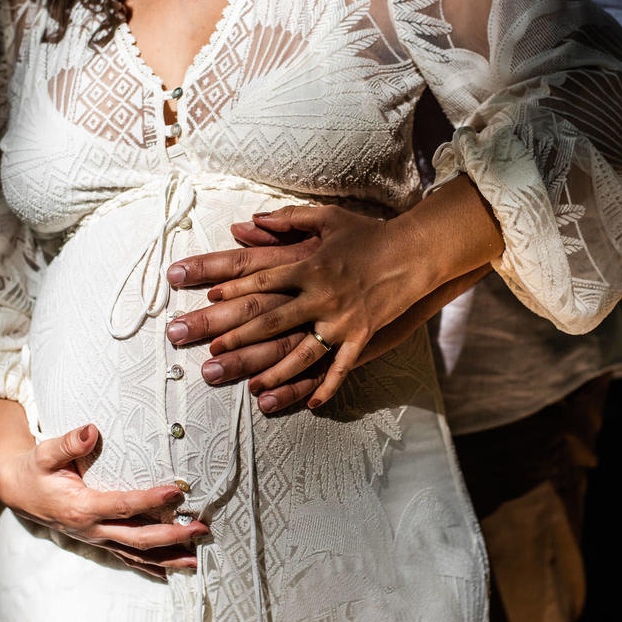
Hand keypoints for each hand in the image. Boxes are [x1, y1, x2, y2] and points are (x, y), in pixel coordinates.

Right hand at [0, 401, 207, 578]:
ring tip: (195, 556)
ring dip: (167, 556)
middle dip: (171, 535)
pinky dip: (151, 565)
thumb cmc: (36, 469)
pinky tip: (171, 569)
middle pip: (136, 536)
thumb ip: (69, 442)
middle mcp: (91, 528)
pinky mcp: (99, 540)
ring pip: (136, 554)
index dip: (150, 500)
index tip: (177, 491)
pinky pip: (128, 558)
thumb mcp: (45, 452)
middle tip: (200, 528)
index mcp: (80, 506)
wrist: (19, 491)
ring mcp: (96, 538)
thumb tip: (92, 429)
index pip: (122, 505)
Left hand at [167, 217, 490, 411]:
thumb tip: (249, 221)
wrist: (413, 252)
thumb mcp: (326, 217)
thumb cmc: (366, 234)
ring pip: (301, 351)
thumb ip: (286, 219)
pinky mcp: (361, 337)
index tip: (207, 299)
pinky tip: (309, 404)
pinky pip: (340, 367)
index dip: (232, 290)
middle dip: (238, 338)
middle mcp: (321, 295)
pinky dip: (325, 386)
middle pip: (270, 320)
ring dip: (273, 370)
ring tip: (249, 386)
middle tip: (211, 353)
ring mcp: (341, 320)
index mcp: (308, 265)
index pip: (261, 280)